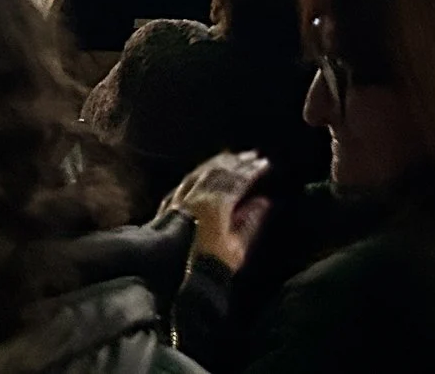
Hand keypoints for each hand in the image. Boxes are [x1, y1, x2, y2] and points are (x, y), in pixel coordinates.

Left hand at [167, 151, 271, 272]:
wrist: (170, 279)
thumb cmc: (209, 265)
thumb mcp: (236, 247)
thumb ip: (250, 221)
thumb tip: (264, 202)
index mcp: (217, 205)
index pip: (238, 180)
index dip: (252, 171)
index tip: (265, 163)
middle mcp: (198, 196)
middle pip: (219, 172)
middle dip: (237, 162)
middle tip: (251, 155)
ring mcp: (181, 199)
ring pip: (200, 173)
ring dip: (217, 162)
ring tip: (230, 157)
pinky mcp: (169, 206)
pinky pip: (186, 181)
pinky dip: (197, 173)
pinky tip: (199, 172)